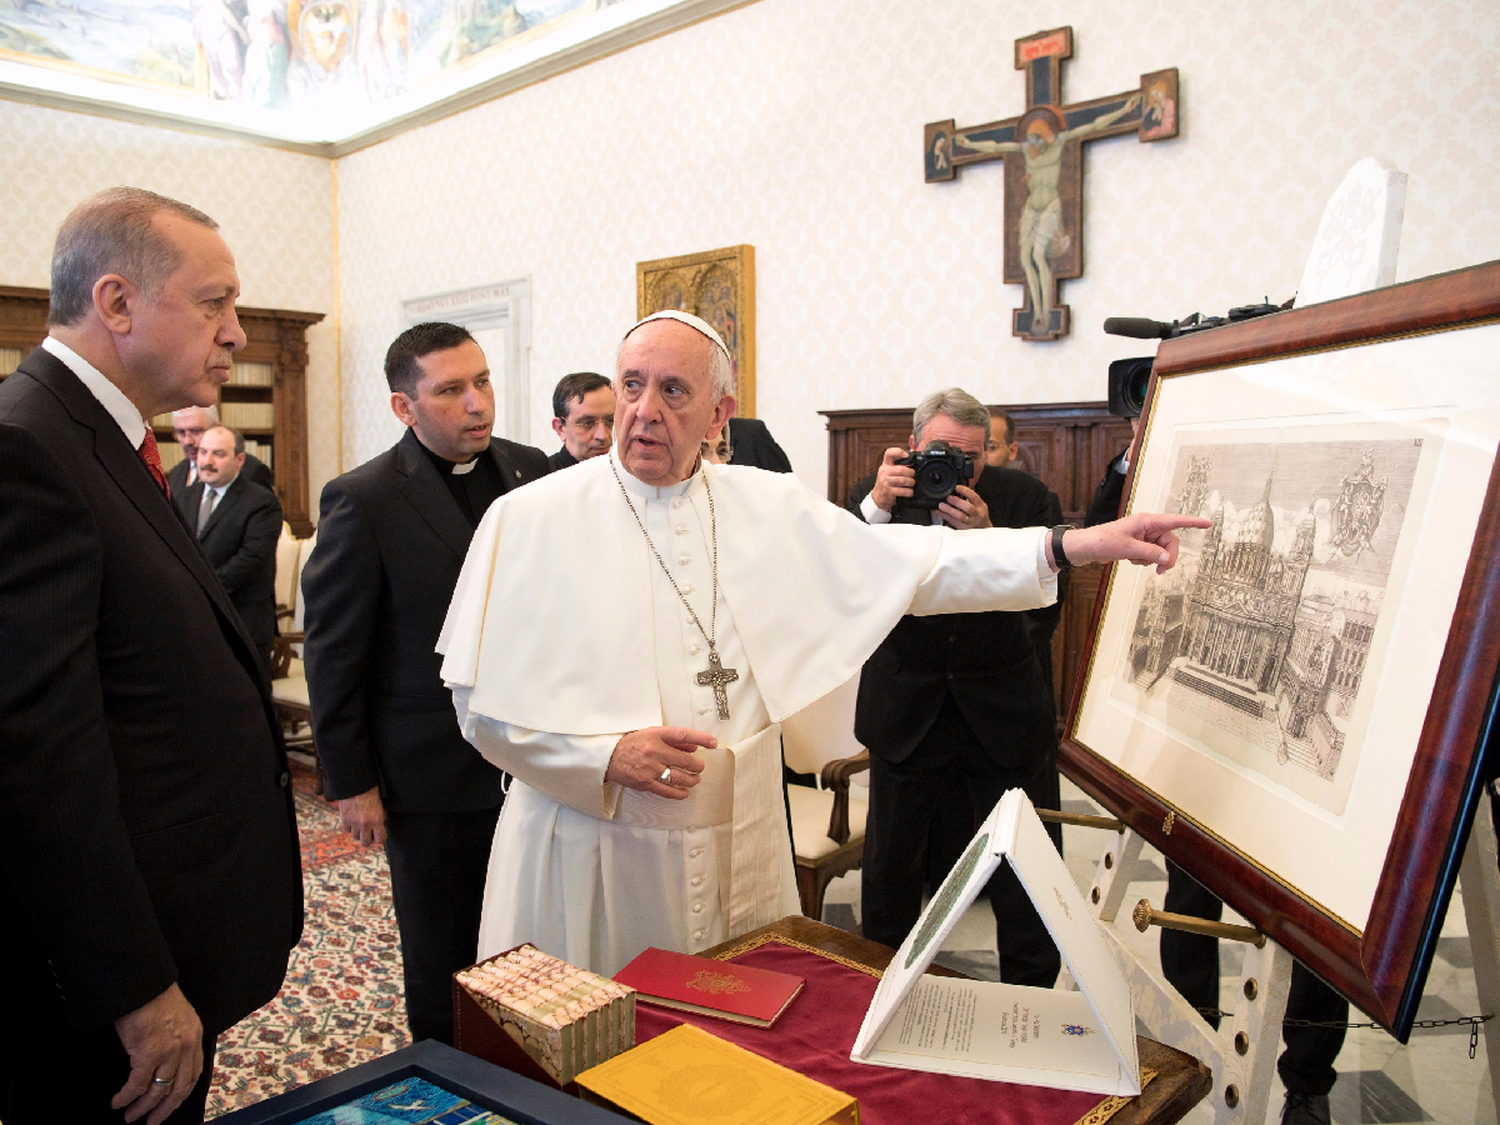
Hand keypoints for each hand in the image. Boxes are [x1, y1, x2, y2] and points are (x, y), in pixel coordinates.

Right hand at [112, 983, 202, 1124]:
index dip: (180, 1095)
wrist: (142, 983)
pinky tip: (118, 1101)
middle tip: (151, 1122)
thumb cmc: (154, 997)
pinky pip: (137, 1084)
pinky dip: (126, 1097)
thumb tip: (165, 1062)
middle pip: (179, 1089)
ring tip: (130, 1116)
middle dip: (164, 1110)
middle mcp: (187, 1046)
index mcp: (195, 1036)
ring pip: (157, 1091)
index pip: (193, 1074)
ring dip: (142, 1108)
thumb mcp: (177, 1017)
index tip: (170, 1107)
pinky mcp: (148, 1053)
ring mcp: (169, 1051)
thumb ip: (177, 1039)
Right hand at [338, 786, 386, 847]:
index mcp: (377, 820)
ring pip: (356, 836)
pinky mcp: (344, 819)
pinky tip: (353, 819)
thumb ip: (380, 816)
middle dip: (368, 839)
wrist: (356, 783)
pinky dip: (350, 826)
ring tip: (361, 825)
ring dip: (359, 832)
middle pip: (365, 843)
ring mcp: (354, 822)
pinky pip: (347, 829)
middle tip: (370, 833)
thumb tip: (381, 824)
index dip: (380, 837)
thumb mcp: (380, 804)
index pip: (380, 839)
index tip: (379, 834)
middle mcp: (365, 824)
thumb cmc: (371, 791)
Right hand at [605, 727, 714, 800]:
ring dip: (692, 780)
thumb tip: (693, 747)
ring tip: (695, 779)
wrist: (609, 757)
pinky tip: (685, 792)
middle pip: (685, 760)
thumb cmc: (632, 744)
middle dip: (697, 765)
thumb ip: (673, 740)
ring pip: (679, 777)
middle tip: (700, 767)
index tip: (713, 743)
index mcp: (656, 735)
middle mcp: (654, 751)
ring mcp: (650, 769)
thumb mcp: (651, 734)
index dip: (701, 739)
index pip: (683, 735)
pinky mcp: (645, 783)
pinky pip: (667, 791)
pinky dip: (679, 793)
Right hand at [870, 448, 914, 512]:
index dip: (898, 452)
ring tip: (912, 484)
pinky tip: (910, 492)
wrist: (878, 496)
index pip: (889, 453)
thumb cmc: (887, 482)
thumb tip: (913, 451)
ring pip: (903, 480)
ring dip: (911, 483)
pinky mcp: (887, 491)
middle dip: (911, 473)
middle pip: (901, 469)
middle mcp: (884, 471)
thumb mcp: (890, 471)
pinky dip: (909, 492)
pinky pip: (902, 491)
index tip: (907, 455)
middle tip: (913, 476)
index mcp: (886, 464)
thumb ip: (900, 463)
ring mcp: (885, 481)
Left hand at [937, 484, 990, 528]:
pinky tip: (938, 511)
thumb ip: (969, 497)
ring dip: (949, 510)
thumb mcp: (978, 505)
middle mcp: (976, 514)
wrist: (982, 529)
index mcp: (980, 506)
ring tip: (941, 505)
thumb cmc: (978, 515)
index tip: (956, 487)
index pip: (974, 497)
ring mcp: (969, 522)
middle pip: (968, 508)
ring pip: (960, 517)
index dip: (965, 491)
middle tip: (948, 497)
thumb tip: (956, 488)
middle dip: (957, 502)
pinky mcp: (962, 528)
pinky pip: (952, 521)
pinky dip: (944, 516)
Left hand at [1058, 513, 1212, 573]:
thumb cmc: (1103, 541)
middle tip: (1160, 571)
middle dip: (1167, 557)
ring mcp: (1143, 536)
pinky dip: (1144, 560)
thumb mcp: (1128, 548)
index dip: (1193, 522)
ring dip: (1152, 559)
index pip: (1175, 521)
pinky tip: (1131, 559)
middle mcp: (1147, 526)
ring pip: (1161, 550)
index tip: (1208, 523)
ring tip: (1135, 560)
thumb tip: (1167, 559)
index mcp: (1147, 521)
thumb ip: (1150, 553)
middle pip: (1170, 542)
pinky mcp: (1138, 544)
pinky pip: (1151, 554)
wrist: (1086, 548)